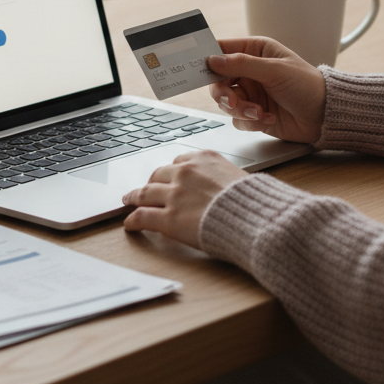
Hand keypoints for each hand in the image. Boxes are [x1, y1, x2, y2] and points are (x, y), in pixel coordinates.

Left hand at [122, 150, 246, 246]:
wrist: (255, 218)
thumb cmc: (254, 201)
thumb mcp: (239, 176)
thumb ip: (222, 177)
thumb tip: (221, 186)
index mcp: (203, 159)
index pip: (179, 162)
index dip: (171, 173)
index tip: (168, 178)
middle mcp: (185, 173)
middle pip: (159, 175)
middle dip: (152, 182)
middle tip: (147, 189)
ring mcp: (175, 195)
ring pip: (145, 193)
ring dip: (135, 196)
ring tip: (129, 200)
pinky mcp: (169, 218)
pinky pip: (143, 216)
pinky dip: (134, 220)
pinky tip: (130, 224)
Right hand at [208, 37, 325, 143]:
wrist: (325, 117)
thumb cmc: (308, 85)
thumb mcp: (274, 70)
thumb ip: (241, 64)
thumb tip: (212, 60)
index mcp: (254, 51)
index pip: (222, 50)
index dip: (208, 59)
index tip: (198, 69)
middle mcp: (249, 71)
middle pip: (218, 81)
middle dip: (224, 94)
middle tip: (233, 102)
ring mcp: (251, 93)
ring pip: (226, 102)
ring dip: (241, 110)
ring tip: (259, 113)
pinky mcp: (253, 113)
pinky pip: (237, 119)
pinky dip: (250, 121)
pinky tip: (269, 118)